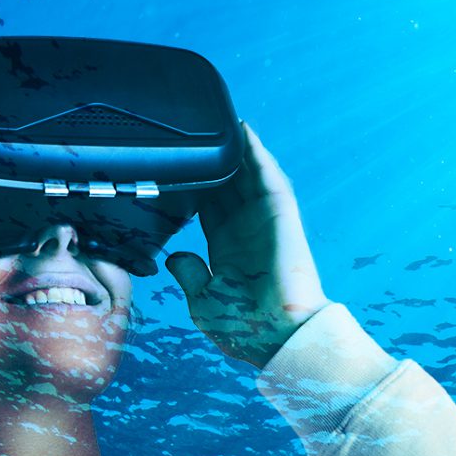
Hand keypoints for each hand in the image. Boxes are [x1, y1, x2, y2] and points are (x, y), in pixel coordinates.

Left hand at [166, 123, 330, 369]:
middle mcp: (246, 232)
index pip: (208, 210)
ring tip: (218, 120)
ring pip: (246, 176)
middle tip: (193, 134)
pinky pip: (267, 178)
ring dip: (234, 150)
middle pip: (226, 186)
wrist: (277, 336)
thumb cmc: (245, 329)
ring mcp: (264, 222)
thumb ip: (188, 275)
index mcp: (227, 252)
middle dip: (212, 162)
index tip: (176, 168)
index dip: (193, 188)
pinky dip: (257, 154)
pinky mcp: (279, 216)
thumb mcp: (203, 302)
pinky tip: (243, 131)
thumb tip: (175, 256)